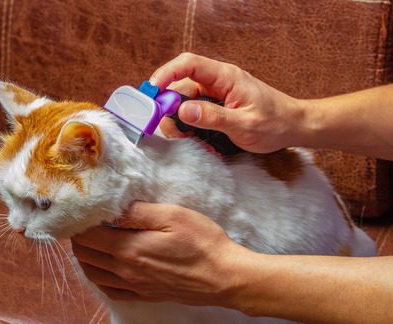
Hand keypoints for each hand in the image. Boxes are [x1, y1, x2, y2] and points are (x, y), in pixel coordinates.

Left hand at [71, 202, 252, 305]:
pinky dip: (99, 277)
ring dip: (86, 256)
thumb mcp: (171, 215)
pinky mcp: (144, 294)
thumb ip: (137, 211)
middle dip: (79, 237)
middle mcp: (125, 271)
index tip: (84, 210)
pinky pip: (109, 290)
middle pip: (86, 255)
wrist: (224, 277)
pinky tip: (105, 267)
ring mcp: (134, 286)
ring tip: (92, 241)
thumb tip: (111, 207)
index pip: (87, 236)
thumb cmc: (202, 242)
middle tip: (86, 222)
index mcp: (129, 249)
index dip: (80, 222)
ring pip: (93, 274)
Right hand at [151, 53, 305, 152]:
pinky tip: (195, 137)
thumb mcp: (244, 124)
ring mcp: (216, 92)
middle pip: (181, 84)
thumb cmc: (275, 123)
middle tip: (170, 128)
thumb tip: (182, 110)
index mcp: (225, 77)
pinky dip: (189, 123)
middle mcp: (218, 81)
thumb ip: (213, 117)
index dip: (166, 73)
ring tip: (185, 137)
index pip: (188, 64)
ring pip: (185, 99)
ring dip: (179, 118)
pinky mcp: (217, 104)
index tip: (152, 91)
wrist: (294, 126)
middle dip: (169, 105)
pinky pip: (194, 109)